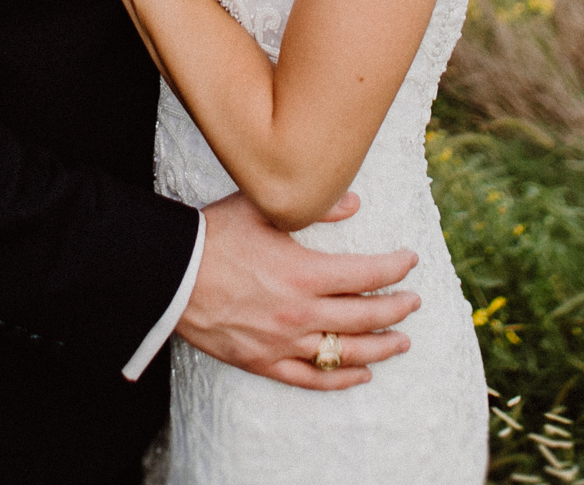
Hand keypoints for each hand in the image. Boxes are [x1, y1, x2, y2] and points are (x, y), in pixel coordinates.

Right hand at [177, 191, 420, 389]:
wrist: (169, 276)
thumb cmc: (213, 236)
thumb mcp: (261, 209)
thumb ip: (315, 208)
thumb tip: (354, 203)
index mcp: (304, 273)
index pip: (367, 275)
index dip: (395, 268)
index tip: (410, 261)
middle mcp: (300, 313)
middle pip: (366, 317)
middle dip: (397, 309)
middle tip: (414, 302)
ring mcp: (283, 343)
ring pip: (346, 352)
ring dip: (382, 347)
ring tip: (403, 342)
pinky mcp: (264, 362)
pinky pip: (312, 379)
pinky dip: (341, 379)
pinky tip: (362, 373)